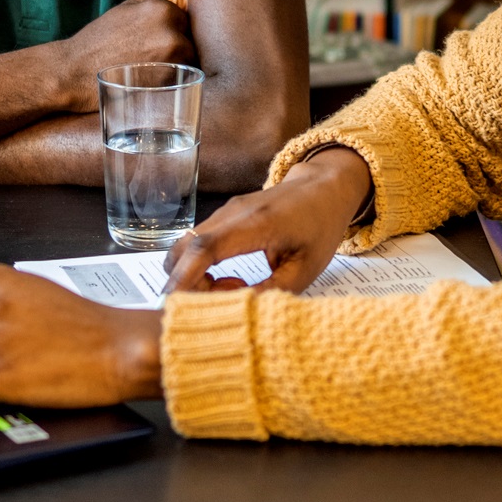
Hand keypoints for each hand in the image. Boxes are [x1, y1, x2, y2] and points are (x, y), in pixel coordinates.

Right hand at [53, 0, 194, 111]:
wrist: (73, 72)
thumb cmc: (99, 39)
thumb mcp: (127, 6)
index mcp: (162, 8)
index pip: (186, 14)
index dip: (171, 25)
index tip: (154, 35)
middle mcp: (171, 31)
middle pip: (189, 36)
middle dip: (175, 43)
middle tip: (147, 52)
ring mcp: (172, 58)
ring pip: (188, 57)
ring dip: (176, 61)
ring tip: (147, 66)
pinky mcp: (169, 81)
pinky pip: (182, 76)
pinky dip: (171, 77)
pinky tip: (149, 78)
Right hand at [162, 146, 373, 294]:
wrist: (324, 188)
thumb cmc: (319, 227)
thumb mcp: (306, 268)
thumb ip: (273, 292)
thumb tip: (239, 313)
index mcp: (255, 224)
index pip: (205, 249)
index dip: (185, 279)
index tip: (177, 305)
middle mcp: (231, 214)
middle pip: (183, 249)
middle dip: (186, 284)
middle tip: (220, 300)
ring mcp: (224, 213)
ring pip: (185, 247)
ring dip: (195, 276)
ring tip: (232, 287)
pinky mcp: (222, 218)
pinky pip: (197, 245)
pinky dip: (202, 267)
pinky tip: (231, 276)